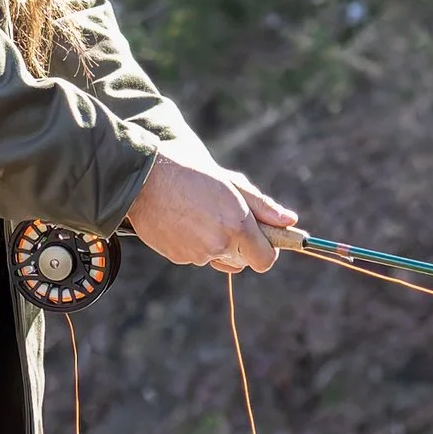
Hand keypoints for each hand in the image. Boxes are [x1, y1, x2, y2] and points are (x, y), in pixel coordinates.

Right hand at [124, 147, 300, 273]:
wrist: (143, 178)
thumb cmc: (190, 172)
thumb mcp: (231, 183)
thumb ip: (263, 206)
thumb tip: (290, 221)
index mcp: (238, 226)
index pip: (265, 260)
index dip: (266, 250)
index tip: (261, 236)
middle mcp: (219, 245)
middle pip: (242, 261)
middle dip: (239, 245)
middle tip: (224, 217)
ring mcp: (196, 254)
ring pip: (216, 257)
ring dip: (214, 243)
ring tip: (197, 213)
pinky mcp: (177, 257)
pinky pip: (194, 256)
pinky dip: (192, 243)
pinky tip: (181, 220)